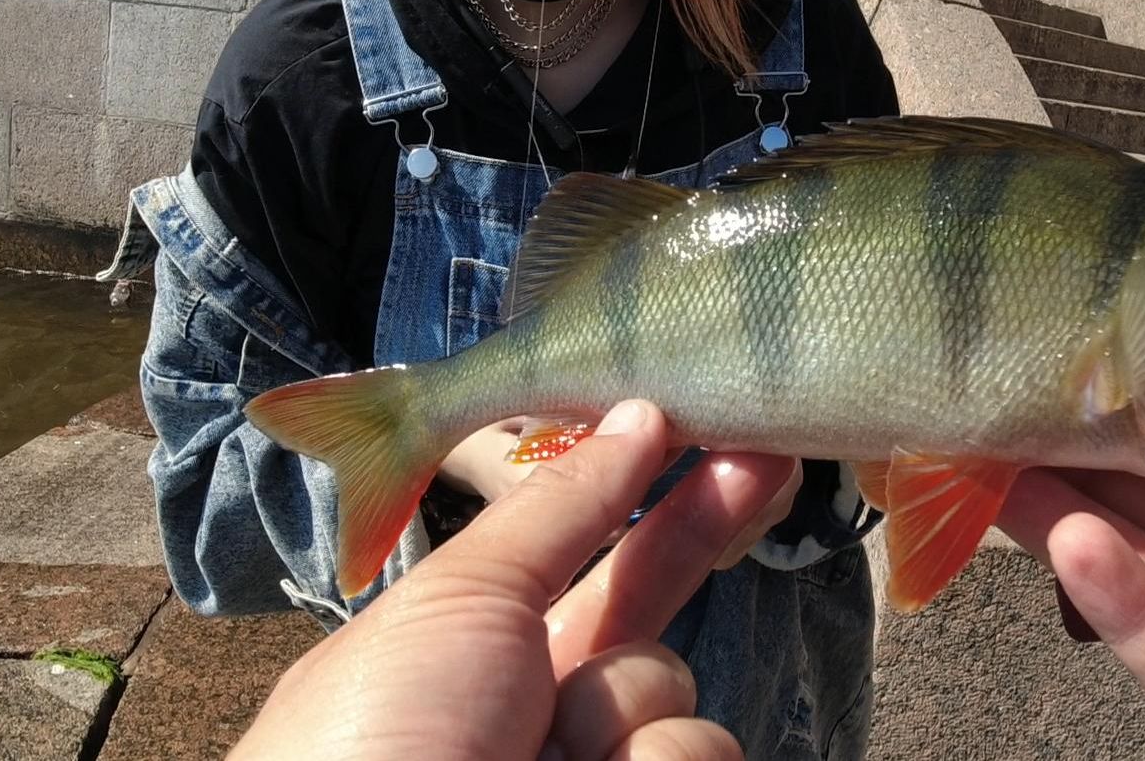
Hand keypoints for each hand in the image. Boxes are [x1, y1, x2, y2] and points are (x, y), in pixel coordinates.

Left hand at [232, 401, 791, 760]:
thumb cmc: (374, 738)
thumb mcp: (456, 602)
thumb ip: (558, 508)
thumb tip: (637, 417)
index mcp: (471, 649)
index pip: (575, 552)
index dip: (641, 489)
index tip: (699, 429)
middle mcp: (532, 712)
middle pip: (645, 606)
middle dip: (700, 530)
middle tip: (770, 459)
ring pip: (673, 701)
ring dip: (633, 708)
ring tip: (559, 752)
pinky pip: (696, 759)